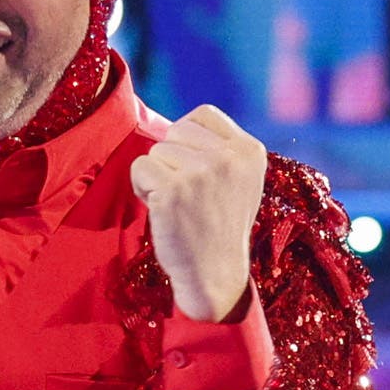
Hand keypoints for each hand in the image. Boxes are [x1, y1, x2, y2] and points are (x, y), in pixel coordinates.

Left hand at [136, 103, 266, 323]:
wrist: (214, 274)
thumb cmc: (220, 225)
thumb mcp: (240, 179)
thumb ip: (221, 148)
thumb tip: (177, 126)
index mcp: (250, 150)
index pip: (203, 115)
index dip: (190, 141)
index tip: (201, 175)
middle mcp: (229, 158)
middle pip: (176, 132)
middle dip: (173, 160)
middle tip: (189, 195)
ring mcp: (201, 173)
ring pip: (156, 150)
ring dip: (159, 177)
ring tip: (179, 206)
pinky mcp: (173, 191)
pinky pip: (139, 168)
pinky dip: (143, 189)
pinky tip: (164, 211)